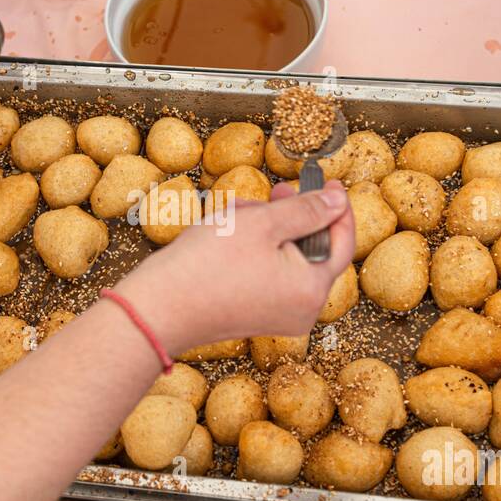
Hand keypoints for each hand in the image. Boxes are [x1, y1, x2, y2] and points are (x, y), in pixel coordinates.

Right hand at [114, 182, 355, 354]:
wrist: (158, 310)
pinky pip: (267, 275)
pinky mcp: (254, 316)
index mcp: (312, 289)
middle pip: (311, 250)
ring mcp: (277, 316)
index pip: (342, 243)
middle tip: (278, 192)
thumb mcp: (263, 223)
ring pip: (285, 259)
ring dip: (266, 231)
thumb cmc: (208, 265)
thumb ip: (307, 211)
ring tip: (237, 214)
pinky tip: (228, 233)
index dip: (337, 209)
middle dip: (292, 217)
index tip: (329, 183)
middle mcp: (302, 310)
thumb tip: (337, 203)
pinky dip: (254, 251)